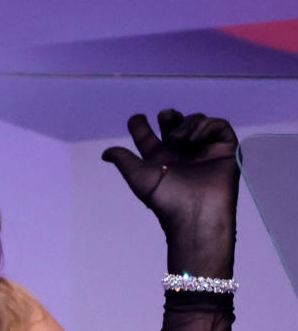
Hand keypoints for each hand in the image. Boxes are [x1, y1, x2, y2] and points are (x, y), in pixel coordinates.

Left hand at [102, 111, 239, 280]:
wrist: (195, 215)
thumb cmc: (167, 201)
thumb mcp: (139, 178)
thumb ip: (123, 161)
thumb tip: (105, 153)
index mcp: (160, 159)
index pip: (148, 135)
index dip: (140, 124)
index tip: (137, 120)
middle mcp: (181, 153)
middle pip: (174, 123)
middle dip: (169, 116)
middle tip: (165, 119)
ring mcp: (204, 150)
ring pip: (196, 121)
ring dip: (186, 124)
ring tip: (180, 140)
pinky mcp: (225, 149)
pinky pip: (219, 125)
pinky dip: (206, 126)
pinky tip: (195, 139)